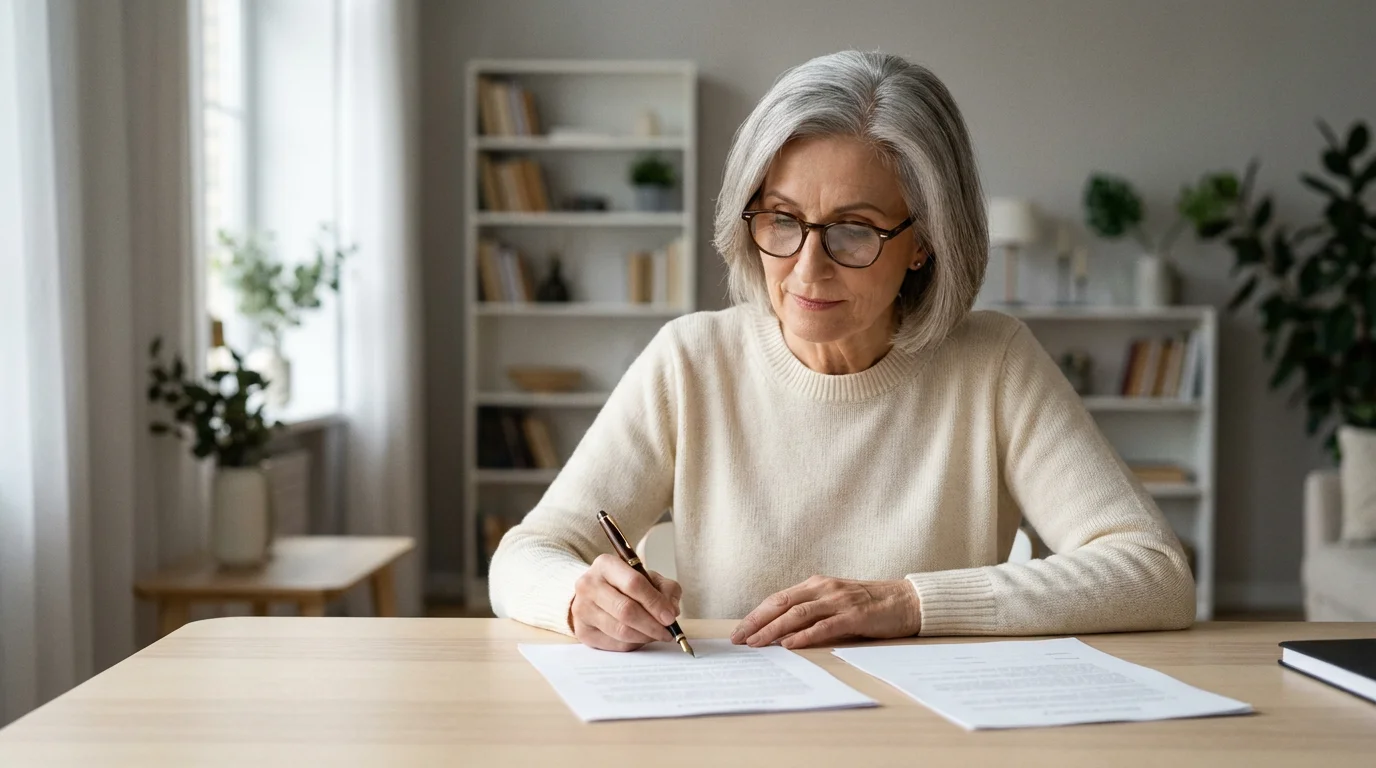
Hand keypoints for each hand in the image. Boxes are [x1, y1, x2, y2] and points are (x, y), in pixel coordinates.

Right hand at [570, 554, 683, 651]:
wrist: (594, 594)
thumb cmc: (624, 585)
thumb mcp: (648, 577)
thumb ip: (665, 589)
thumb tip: (671, 611)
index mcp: (605, 564)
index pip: (633, 584)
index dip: (655, 603)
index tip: (670, 617)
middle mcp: (588, 585)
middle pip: (625, 610)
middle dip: (652, 625)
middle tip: (667, 632)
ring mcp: (582, 609)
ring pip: (620, 630)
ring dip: (644, 636)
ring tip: (656, 634)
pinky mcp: (582, 630)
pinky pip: (614, 644)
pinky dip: (633, 644)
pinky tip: (640, 637)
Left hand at [730, 576, 920, 649]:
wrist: (907, 601)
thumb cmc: (870, 604)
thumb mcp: (836, 602)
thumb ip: (813, 611)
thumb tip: (782, 632)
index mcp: (817, 584)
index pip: (778, 598)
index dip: (756, 614)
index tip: (738, 630)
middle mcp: (824, 589)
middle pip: (782, 603)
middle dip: (757, 621)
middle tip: (738, 638)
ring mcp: (839, 601)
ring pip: (798, 614)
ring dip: (774, 629)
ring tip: (756, 642)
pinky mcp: (855, 615)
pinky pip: (825, 626)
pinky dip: (805, 635)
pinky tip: (790, 644)